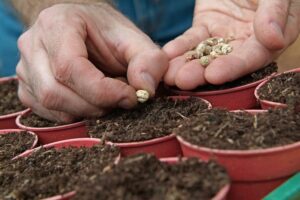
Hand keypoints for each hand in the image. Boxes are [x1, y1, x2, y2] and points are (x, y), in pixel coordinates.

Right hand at [16, 3, 167, 121]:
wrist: (85, 31)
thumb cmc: (107, 34)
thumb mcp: (133, 39)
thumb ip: (148, 60)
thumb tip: (145, 90)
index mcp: (57, 23)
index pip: (70, 67)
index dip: (102, 91)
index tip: (130, 97)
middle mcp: (33, 44)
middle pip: (56, 91)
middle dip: (95, 105)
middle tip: (121, 100)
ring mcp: (25, 67)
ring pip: (50, 103)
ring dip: (85, 111)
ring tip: (107, 98)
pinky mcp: (27, 86)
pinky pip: (45, 111)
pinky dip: (73, 114)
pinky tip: (90, 102)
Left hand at [163, 0, 299, 89]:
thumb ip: (275, 13)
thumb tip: (275, 41)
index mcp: (270, 38)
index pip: (253, 57)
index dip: (233, 68)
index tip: (213, 75)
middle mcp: (247, 43)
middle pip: (224, 62)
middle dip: (202, 73)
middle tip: (183, 81)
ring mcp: (224, 36)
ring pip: (205, 53)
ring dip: (187, 65)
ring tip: (170, 76)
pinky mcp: (206, 26)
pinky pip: (192, 39)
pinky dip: (180, 47)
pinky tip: (168, 55)